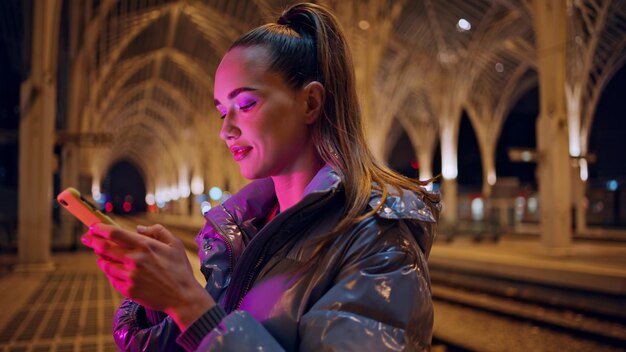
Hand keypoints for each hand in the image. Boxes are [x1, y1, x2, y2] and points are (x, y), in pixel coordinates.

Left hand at [82, 223, 214, 329]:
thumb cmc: (180, 269)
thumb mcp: (175, 244)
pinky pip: (112, 279)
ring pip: (105, 264)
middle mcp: (134, 260)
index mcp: (145, 246)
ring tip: (101, 256)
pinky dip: (110, 273)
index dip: (100, 228)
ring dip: (101, 258)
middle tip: (86, 238)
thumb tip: (138, 229)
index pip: (114, 233)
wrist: (183, 297)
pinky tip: (113, 270)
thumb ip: (157, 231)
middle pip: (104, 248)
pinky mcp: (128, 290)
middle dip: (92, 241)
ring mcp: (130, 276)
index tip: (93, 227)